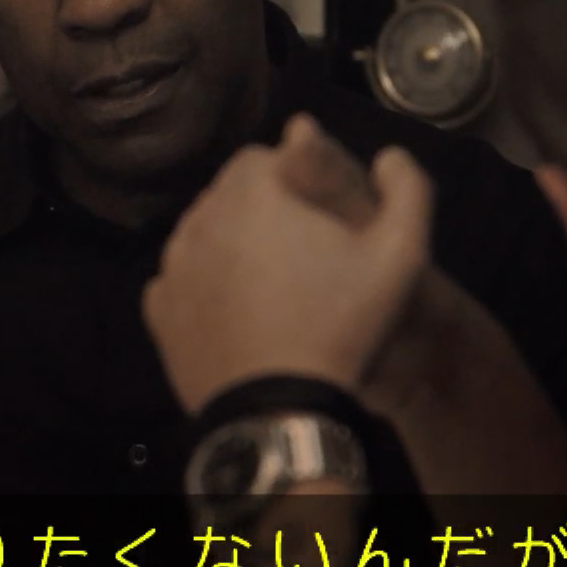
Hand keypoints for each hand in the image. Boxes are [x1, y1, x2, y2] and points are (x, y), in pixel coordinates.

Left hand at [143, 115, 434, 414]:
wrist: (281, 412)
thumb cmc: (341, 325)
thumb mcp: (401, 256)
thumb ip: (408, 191)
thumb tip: (390, 154)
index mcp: (250, 191)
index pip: (265, 158)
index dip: (296, 180)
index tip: (322, 221)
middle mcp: (199, 219)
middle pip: (230, 196)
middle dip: (262, 213)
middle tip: (303, 257)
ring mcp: (172, 267)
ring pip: (203, 236)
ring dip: (231, 247)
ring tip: (271, 289)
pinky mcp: (159, 313)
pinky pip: (182, 282)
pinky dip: (204, 289)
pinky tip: (237, 315)